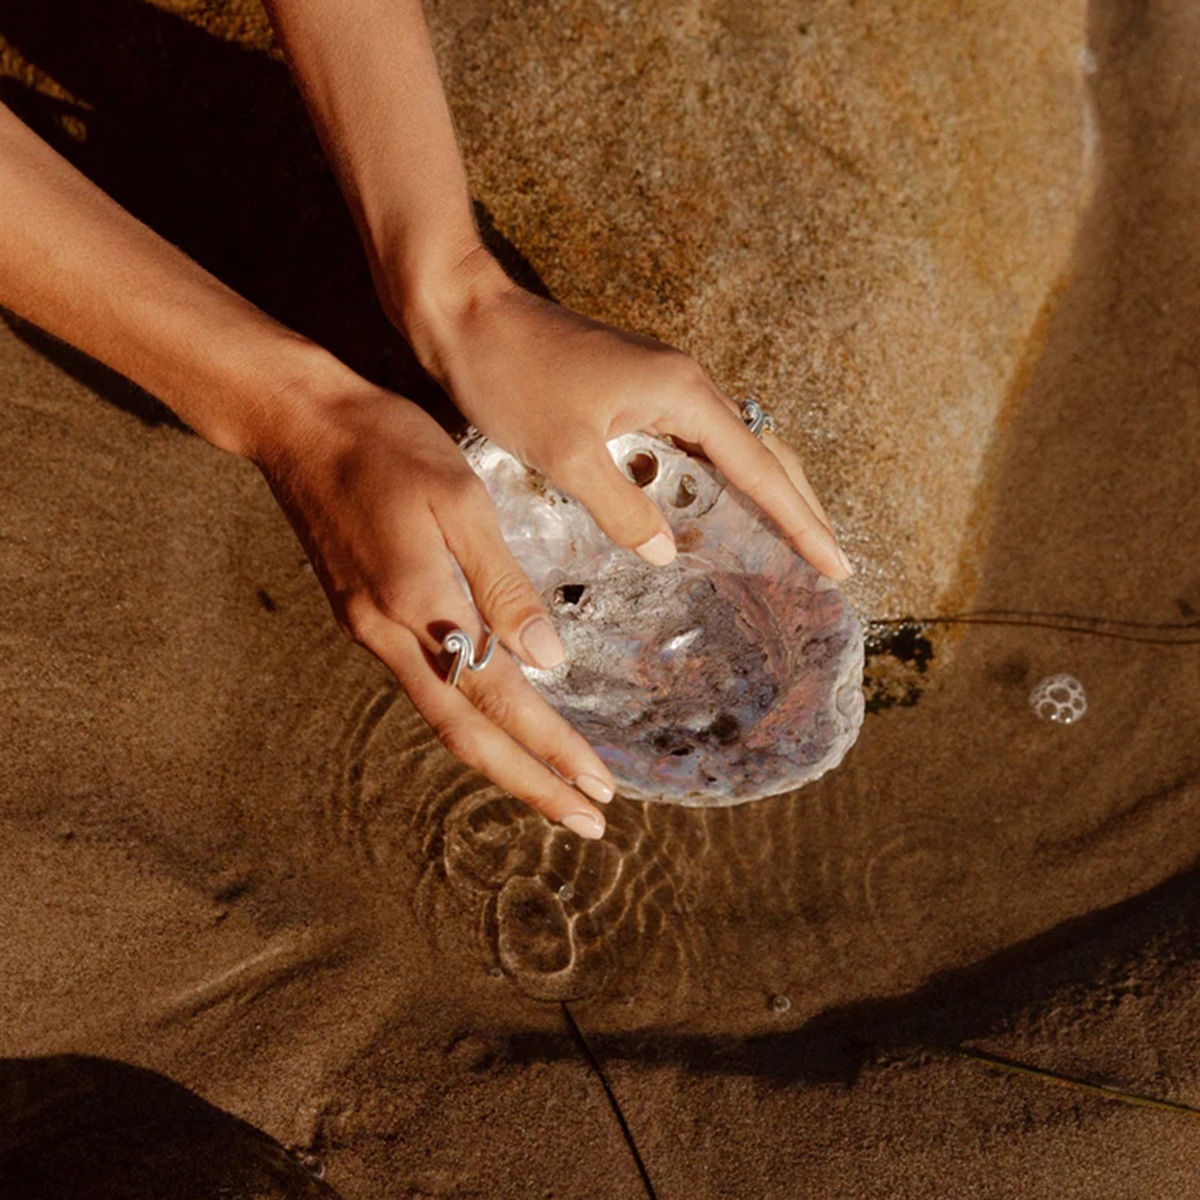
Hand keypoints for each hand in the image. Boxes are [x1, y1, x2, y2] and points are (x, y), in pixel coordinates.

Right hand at [257, 376, 615, 836]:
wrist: (300, 426)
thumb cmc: (389, 447)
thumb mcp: (462, 501)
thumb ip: (503, 584)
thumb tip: (547, 661)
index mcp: (420, 606)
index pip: (501, 698)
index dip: (552, 749)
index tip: (598, 789)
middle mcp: (390, 637)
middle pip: (467, 735)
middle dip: (529, 784)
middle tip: (586, 822)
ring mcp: (371, 632)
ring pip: (445, 718)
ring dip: (502, 759)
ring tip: (552, 787)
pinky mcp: (365, 617)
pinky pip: (426, 687)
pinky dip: (471, 719)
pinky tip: (498, 723)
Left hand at [403, 248, 852, 579]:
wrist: (466, 317)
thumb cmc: (512, 378)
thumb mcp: (565, 455)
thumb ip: (623, 509)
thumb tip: (670, 553)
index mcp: (682, 393)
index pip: (760, 470)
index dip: (802, 523)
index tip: (838, 565)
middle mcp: (685, 384)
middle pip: (763, 453)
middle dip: (799, 508)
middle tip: (827, 561)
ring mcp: (662, 386)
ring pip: (732, 449)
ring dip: (763, 495)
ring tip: (787, 545)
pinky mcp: (636, 393)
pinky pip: (694, 445)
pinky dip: (717, 483)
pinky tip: (711, 514)